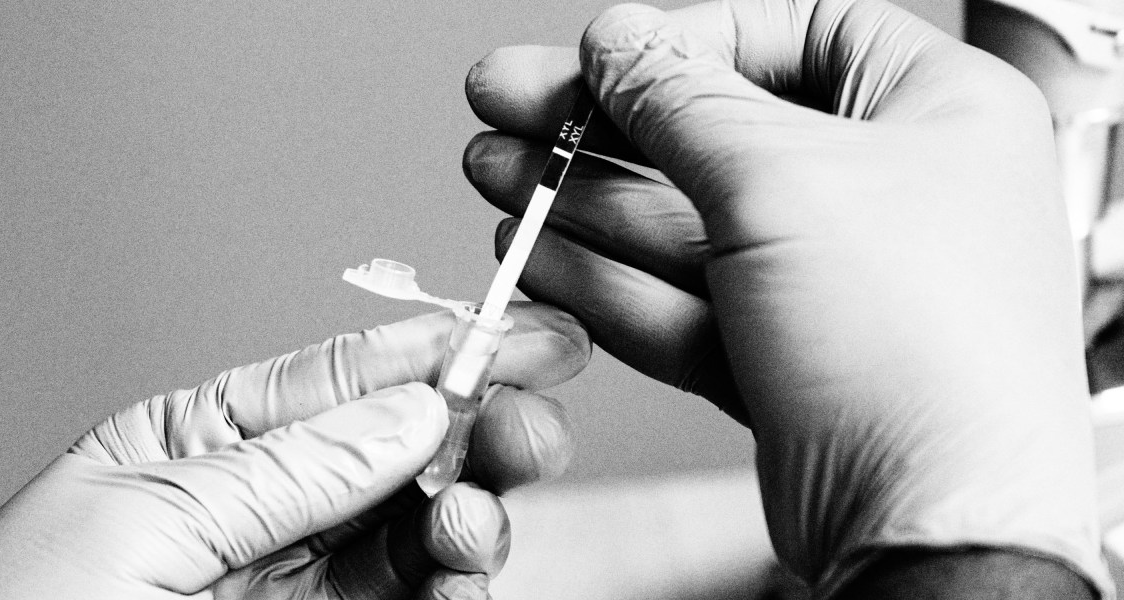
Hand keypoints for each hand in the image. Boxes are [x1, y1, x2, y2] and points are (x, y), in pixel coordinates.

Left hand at [0, 303, 587, 599]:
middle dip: (477, 429)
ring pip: (420, 528)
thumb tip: (412, 410)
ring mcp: (297, 582)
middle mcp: (258, 507)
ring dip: (471, 513)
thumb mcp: (142, 524)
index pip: (338, 378)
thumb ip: (288, 467)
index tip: (526, 336)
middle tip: (531, 431)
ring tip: (471, 523)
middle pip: (398, 448)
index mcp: (194, 444)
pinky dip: (454, 584)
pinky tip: (458, 576)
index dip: (440, 349)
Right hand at [463, 1, 1108, 595]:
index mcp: (934, 112)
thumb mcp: (779, 180)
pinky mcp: (783, 354)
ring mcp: (832, 281)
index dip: (687, 38)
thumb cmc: (918, 353)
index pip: (793, 33)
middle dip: (601, 126)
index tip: (605, 53)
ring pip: (686, 224)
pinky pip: (684, 299)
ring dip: (584, 200)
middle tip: (514, 106)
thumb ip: (682, 101)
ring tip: (502, 172)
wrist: (920, 528)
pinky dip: (609, 278)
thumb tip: (622, 44)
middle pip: (718, 132)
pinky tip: (541, 253)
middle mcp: (888, 191)